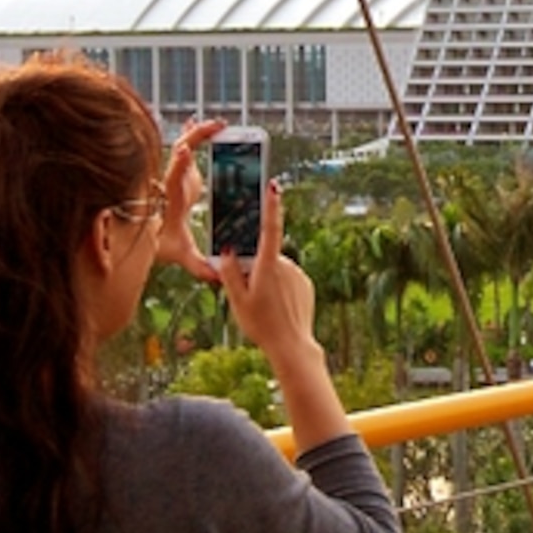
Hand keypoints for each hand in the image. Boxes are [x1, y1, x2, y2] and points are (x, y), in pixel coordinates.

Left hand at [156, 120, 224, 277]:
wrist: (137, 230)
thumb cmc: (159, 240)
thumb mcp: (179, 253)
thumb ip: (197, 265)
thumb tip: (219, 277)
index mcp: (170, 200)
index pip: (173, 179)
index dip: (179, 163)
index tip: (184, 148)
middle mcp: (169, 182)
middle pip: (179, 153)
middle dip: (196, 137)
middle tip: (217, 126)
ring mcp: (172, 174)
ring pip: (183, 145)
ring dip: (199, 133)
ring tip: (219, 124)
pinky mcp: (178, 172)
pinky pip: (186, 147)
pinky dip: (195, 134)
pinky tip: (202, 122)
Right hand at [213, 175, 318, 369]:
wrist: (292, 346)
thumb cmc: (261, 325)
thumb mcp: (237, 300)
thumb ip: (229, 273)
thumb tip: (227, 251)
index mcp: (268, 265)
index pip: (269, 228)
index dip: (271, 206)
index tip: (273, 186)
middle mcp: (286, 265)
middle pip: (264, 256)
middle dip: (254, 267)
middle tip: (248, 294)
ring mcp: (298, 275)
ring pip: (276, 269)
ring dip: (267, 280)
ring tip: (264, 307)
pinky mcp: (305, 285)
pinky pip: (288, 280)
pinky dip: (280, 288)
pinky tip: (277, 308)